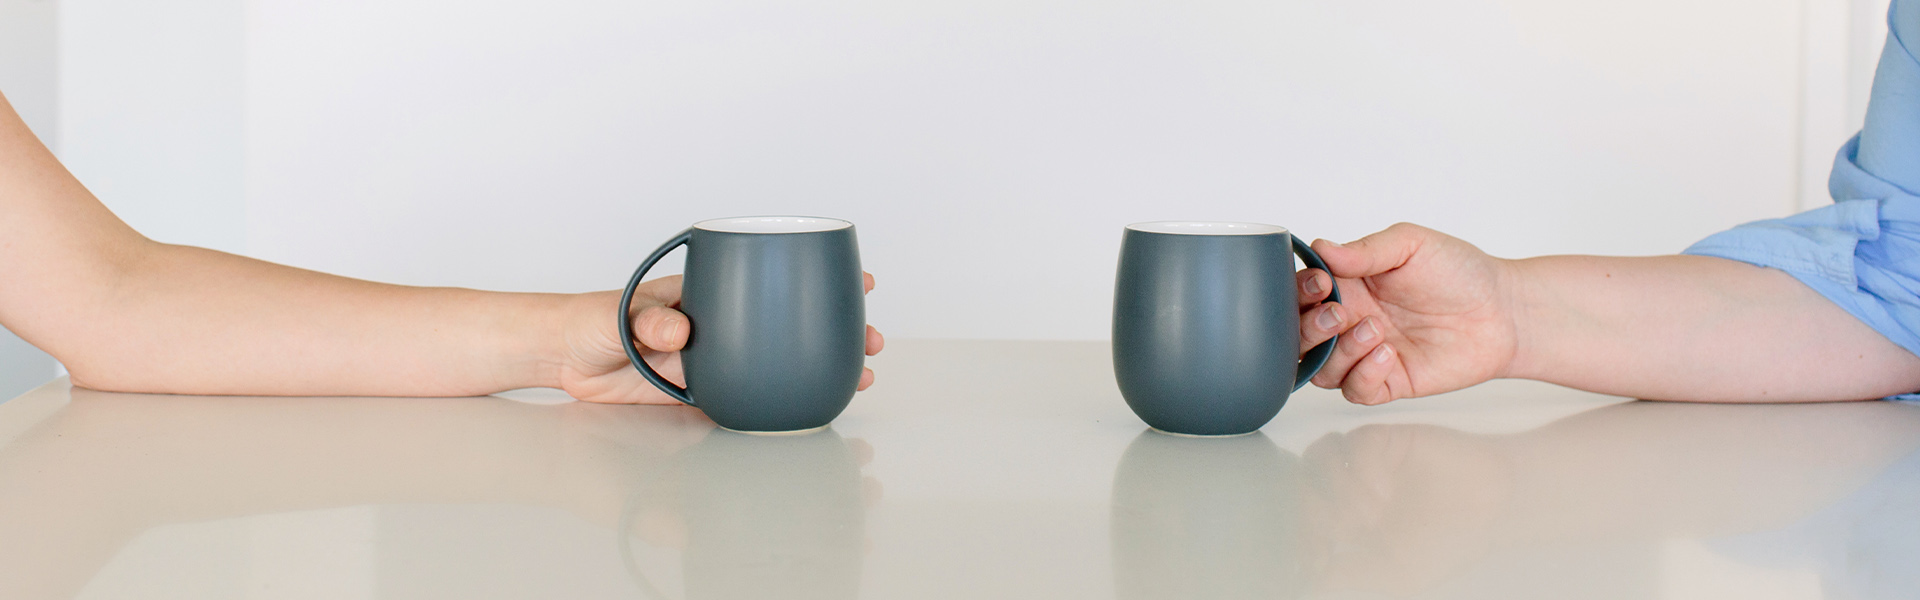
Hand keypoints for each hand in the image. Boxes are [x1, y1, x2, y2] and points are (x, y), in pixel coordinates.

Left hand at [556, 273, 885, 403]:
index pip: (772, 277)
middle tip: (872, 340)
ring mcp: (716, 358)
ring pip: (780, 362)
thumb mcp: (622, 312)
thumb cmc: (592, 319)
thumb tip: (682, 329)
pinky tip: (809, 407)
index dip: (818, 277)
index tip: (859, 278)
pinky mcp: (702, 393)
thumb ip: (651, 321)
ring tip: (860, 375)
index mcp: (711, 293)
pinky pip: (749, 396)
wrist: (564, 357)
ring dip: (819, 367)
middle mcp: (722, 324)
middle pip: (790, 324)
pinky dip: (780, 401)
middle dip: (838, 330)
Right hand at [1295, 224, 1518, 404]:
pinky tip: (1388, 353)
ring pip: (1321, 369)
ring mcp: (1366, 354)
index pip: (1299, 294)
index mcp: (1348, 285)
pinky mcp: (1389, 381)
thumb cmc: (1459, 272)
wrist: (1502, 310)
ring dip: (1339, 352)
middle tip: (1340, 312)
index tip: (1322, 282)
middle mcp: (1350, 321)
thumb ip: (1364, 249)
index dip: (1300, 292)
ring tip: (1376, 330)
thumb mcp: (1410, 245)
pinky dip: (1363, 375)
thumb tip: (1321, 247)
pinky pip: (1355, 390)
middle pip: (1299, 338)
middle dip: (1309, 327)